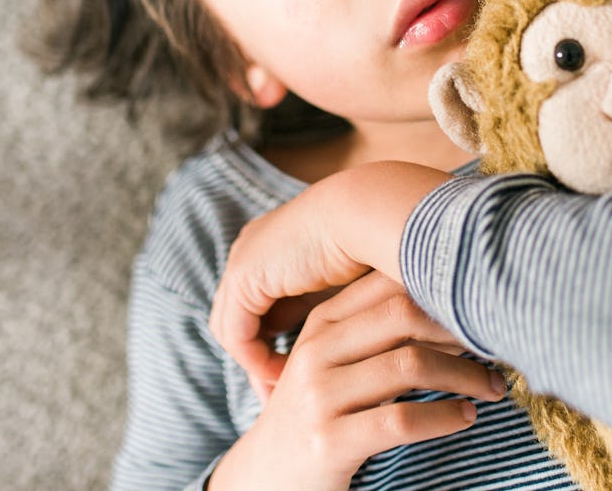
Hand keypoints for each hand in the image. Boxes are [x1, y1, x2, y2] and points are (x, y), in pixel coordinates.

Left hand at [209, 161, 450, 389]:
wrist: (368, 212)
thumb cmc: (377, 241)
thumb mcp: (353, 280)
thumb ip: (342, 306)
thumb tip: (361, 342)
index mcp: (276, 244)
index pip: (263, 304)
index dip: (277, 341)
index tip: (300, 379)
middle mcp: (253, 249)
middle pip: (242, 317)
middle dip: (260, 360)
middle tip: (281, 399)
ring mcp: (243, 261)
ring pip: (234, 329)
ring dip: (257, 365)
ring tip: (285, 394)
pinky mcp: (242, 278)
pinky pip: (236, 334)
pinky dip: (255, 361)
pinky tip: (282, 378)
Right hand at [209, 271, 505, 490]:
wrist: (264, 475)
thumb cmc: (313, 410)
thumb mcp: (329, 360)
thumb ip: (370, 329)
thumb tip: (443, 301)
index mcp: (321, 323)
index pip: (387, 285)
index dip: (437, 290)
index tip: (475, 305)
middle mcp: (317, 350)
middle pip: (402, 315)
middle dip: (456, 328)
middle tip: (492, 345)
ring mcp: (320, 395)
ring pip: (409, 365)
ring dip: (463, 375)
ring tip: (489, 386)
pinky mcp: (329, 441)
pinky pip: (402, 420)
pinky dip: (445, 416)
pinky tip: (465, 417)